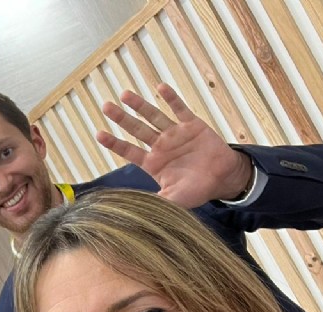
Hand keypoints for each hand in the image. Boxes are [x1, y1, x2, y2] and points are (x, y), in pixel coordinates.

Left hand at [97, 83, 251, 207]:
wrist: (223, 179)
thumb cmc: (197, 191)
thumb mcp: (174, 200)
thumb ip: (158, 203)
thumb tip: (137, 214)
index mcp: (153, 164)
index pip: (129, 151)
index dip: (114, 143)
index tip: (98, 134)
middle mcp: (161, 146)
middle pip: (137, 129)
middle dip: (122, 118)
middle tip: (106, 106)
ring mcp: (175, 134)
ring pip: (154, 116)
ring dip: (140, 105)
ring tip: (124, 94)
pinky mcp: (193, 125)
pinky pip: (180, 109)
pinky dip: (171, 99)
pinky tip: (160, 88)